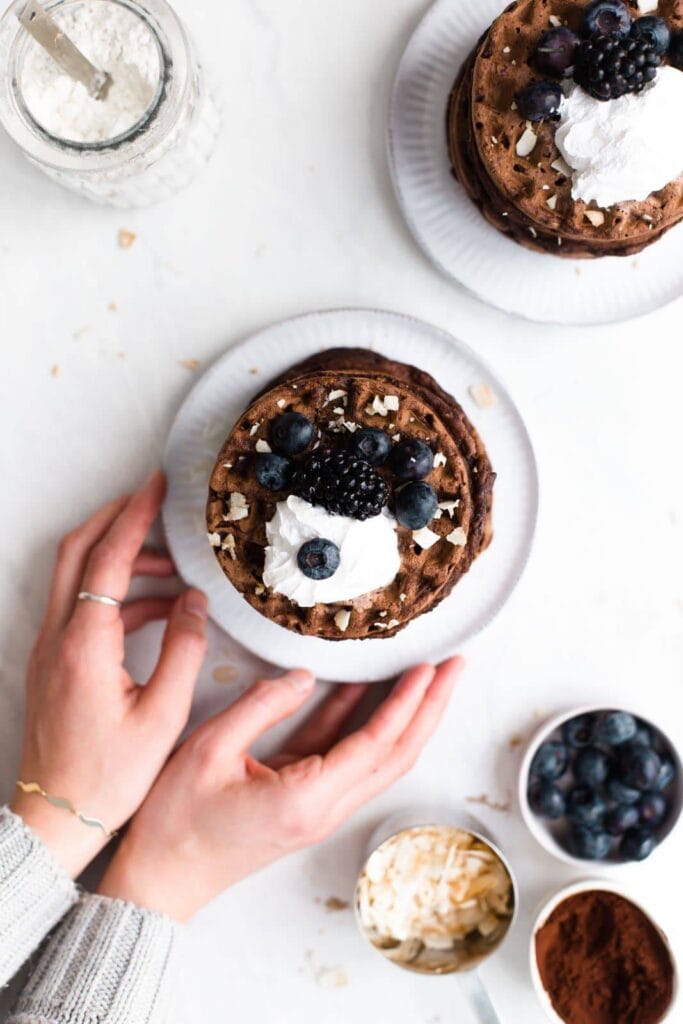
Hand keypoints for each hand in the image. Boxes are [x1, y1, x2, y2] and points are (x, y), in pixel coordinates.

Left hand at [11, 472, 207, 877]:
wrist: (58, 814)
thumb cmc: (109, 775)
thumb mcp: (163, 716)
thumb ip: (184, 651)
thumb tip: (195, 603)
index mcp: (85, 646)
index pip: (107, 559)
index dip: (134, 517)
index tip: (156, 488)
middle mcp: (59, 638)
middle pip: (78, 552)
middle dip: (115, 518)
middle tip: (152, 503)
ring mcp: (50, 649)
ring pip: (77, 577)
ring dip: (119, 559)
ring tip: (171, 567)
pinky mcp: (54, 663)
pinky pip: (81, 608)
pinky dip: (115, 594)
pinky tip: (155, 610)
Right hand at [98, 658, 462, 920]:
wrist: (161, 881)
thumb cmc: (177, 822)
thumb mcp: (209, 749)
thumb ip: (261, 706)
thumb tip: (306, 676)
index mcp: (306, 799)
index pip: (375, 744)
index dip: (407, 702)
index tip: (430, 667)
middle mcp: (325, 809)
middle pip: (396, 755)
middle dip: (430, 708)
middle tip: (454, 666)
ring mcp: (319, 810)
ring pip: (380, 759)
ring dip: (408, 718)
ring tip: (428, 677)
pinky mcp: (306, 803)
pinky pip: (347, 759)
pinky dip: (363, 724)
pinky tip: (366, 692)